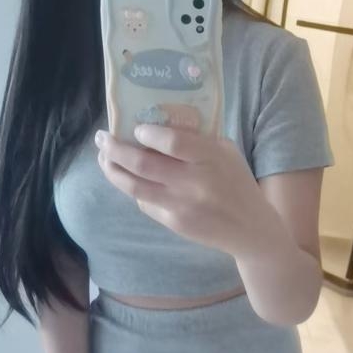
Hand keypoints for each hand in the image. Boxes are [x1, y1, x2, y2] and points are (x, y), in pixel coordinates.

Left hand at [95, 124, 269, 257]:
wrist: (250, 228)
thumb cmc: (237, 181)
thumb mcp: (226, 152)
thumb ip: (197, 139)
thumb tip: (156, 123)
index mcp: (210, 158)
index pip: (171, 142)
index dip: (147, 133)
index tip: (136, 128)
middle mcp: (194, 183)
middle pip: (143, 164)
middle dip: (115, 148)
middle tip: (102, 137)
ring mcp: (181, 206)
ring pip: (134, 186)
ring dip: (112, 170)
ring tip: (103, 157)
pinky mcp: (174, 223)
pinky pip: (144, 202)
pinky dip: (132, 187)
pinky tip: (128, 177)